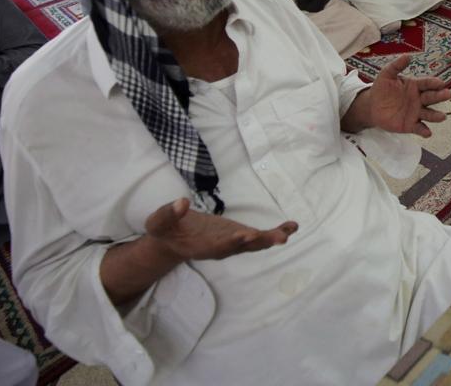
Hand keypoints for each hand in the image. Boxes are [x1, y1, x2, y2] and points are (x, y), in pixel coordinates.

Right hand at [144, 198, 296, 263]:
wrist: (173, 241)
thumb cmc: (166, 231)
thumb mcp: (158, 223)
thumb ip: (168, 214)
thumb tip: (181, 202)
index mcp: (201, 246)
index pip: (219, 246)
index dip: (232, 242)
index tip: (245, 236)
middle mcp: (221, 248)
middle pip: (243, 247)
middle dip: (261, 241)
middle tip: (280, 238)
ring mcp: (233, 244)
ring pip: (255, 243)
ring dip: (273, 238)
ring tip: (289, 231)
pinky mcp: (240, 236)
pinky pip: (260, 236)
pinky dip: (276, 232)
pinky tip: (291, 226)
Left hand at [367, 54, 450, 137]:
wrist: (372, 106)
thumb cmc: (381, 89)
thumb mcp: (386, 75)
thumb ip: (396, 66)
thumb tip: (408, 56)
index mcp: (415, 86)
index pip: (427, 84)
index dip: (434, 83)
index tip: (441, 83)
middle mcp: (419, 99)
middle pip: (432, 98)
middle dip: (440, 96)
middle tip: (449, 94)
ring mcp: (416, 113)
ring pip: (429, 114)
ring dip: (436, 116)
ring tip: (442, 117)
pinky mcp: (411, 125)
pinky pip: (419, 128)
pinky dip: (424, 131)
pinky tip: (427, 133)